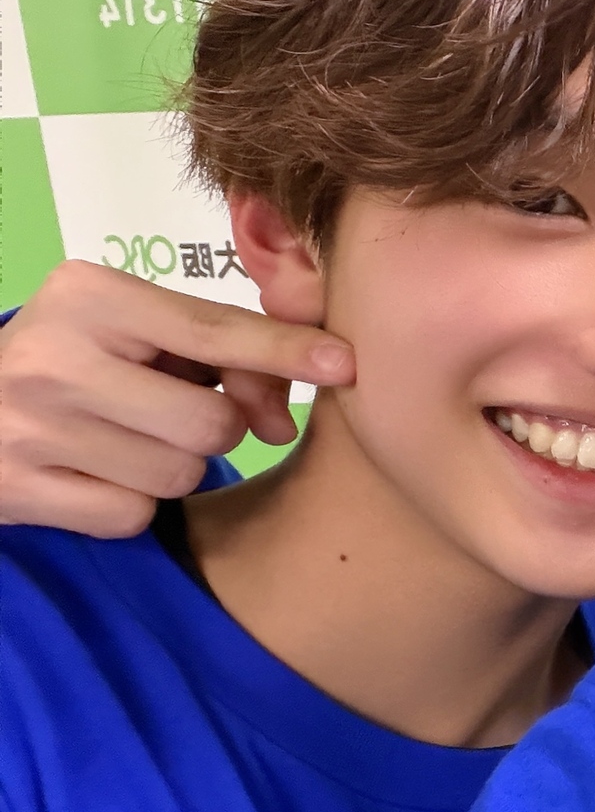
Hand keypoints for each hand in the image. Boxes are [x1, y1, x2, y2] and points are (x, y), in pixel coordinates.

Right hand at [0, 260, 354, 536]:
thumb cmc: (78, 359)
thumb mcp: (135, 329)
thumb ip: (219, 352)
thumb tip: (283, 421)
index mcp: (88, 296)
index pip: (213, 330)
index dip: (287, 350)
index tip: (346, 364)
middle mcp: (53, 356)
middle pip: (210, 422)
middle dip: (214, 426)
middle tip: (169, 412)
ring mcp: (28, 426)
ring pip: (179, 474)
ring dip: (173, 466)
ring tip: (126, 437)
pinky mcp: (16, 489)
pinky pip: (132, 516)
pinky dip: (130, 503)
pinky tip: (94, 471)